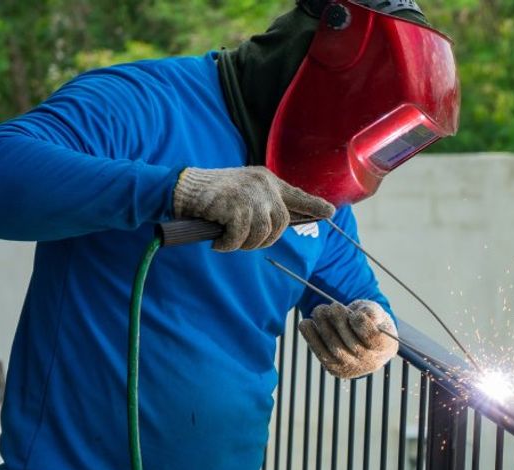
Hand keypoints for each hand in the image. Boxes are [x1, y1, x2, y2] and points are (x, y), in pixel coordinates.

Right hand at [173, 166, 333, 251]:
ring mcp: (252, 195)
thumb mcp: (244, 193)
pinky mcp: (237, 207)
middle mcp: (264, 185)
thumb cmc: (212, 195)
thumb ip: (263, 204)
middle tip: (243, 241)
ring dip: (244, 244)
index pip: (297, 195)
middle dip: (264, 240)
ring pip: (262, 234)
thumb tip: (279, 225)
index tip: (330, 212)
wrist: (183, 188)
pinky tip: (218, 242)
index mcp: (267, 180)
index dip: (314, 206)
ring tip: (228, 239)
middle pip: (281, 225)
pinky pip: (241, 238)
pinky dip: (228, 245)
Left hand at [298, 301, 398, 378]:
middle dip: (339, 321)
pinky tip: (305, 323)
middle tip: (333, 306)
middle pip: (351, 343)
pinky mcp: (334, 368)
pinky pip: (320, 353)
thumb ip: (373, 311)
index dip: (361, 324)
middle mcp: (369, 362)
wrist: (364, 343)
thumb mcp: (376, 312)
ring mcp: (350, 368)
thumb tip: (365, 314)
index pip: (371, 337)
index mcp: (384, 347)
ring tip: (320, 310)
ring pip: (334, 348)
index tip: (354, 313)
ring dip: (324, 326)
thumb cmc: (371, 322)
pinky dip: (311, 337)